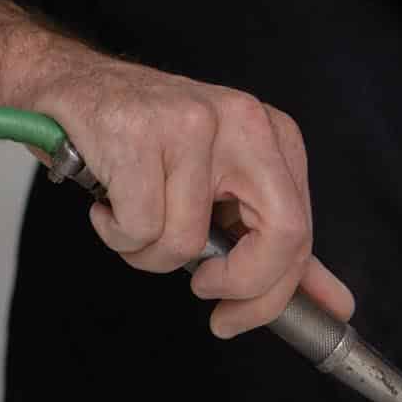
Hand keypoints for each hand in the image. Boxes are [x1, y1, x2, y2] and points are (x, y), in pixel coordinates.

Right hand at [0, 0, 351, 334]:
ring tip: (130, 219)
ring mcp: (192, 123)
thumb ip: (278, 249)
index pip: (300, 233)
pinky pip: (139, 226)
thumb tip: (334, 305)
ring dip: (148, 254)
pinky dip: (116, 233)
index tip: (235, 315)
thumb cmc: (145, 146)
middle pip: (278, 237)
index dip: (272, 294)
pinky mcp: (139, 131)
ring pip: (187, 242)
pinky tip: (107, 202)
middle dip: (238, 286)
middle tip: (202, 289)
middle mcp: (244, 122)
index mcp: (274, 137)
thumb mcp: (223, 191)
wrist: (68, 86)